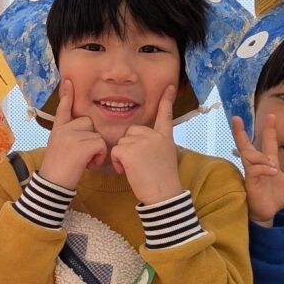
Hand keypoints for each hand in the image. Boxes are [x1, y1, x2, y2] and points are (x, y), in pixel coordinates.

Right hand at [38, 80, 108, 188]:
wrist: (52, 184)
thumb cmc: (57, 171)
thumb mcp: (58, 148)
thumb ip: (69, 136)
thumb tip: (85, 134)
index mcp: (58, 129)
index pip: (63, 108)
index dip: (67, 95)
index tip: (68, 81)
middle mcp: (64, 129)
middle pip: (89, 123)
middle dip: (90, 138)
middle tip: (80, 155)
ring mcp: (72, 135)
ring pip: (97, 135)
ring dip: (95, 150)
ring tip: (83, 162)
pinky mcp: (82, 144)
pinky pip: (101, 145)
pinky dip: (98, 156)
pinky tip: (88, 165)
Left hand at [109, 85, 182, 204]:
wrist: (164, 196)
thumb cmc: (161, 181)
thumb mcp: (164, 156)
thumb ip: (154, 143)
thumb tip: (138, 141)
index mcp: (165, 137)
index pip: (165, 115)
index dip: (166, 100)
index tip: (169, 87)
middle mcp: (154, 135)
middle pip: (131, 131)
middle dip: (129, 146)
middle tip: (140, 164)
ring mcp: (142, 141)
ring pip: (121, 141)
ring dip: (122, 155)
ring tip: (136, 169)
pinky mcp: (130, 150)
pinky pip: (115, 150)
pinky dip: (117, 162)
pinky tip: (127, 170)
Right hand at [232, 115, 283, 226]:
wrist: (268, 213)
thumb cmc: (276, 198)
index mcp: (268, 163)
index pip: (268, 143)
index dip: (270, 130)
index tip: (272, 116)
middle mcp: (257, 165)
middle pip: (246, 145)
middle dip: (240, 132)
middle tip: (236, 118)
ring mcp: (251, 172)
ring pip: (250, 155)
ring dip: (262, 158)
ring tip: (274, 167)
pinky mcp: (248, 181)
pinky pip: (254, 169)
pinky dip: (264, 169)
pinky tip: (272, 173)